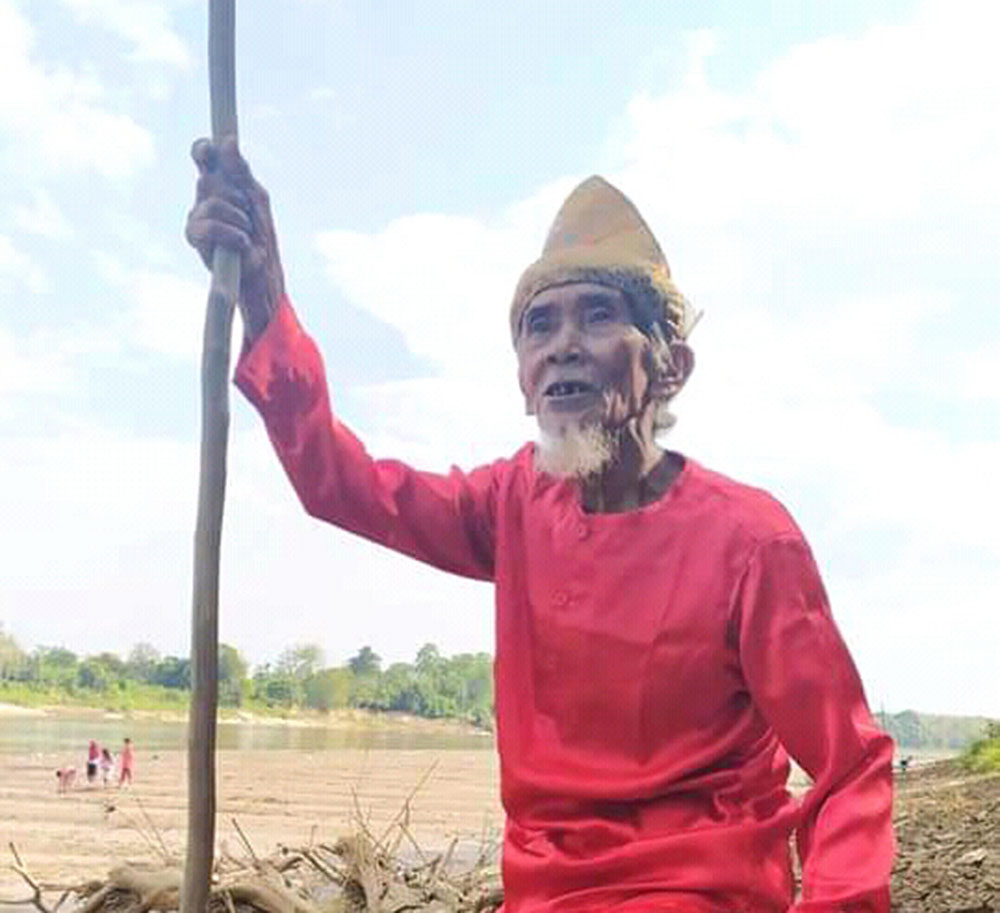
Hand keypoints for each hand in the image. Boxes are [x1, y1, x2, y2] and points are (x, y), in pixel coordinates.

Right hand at [185, 136, 284, 339]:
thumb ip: (241, 172)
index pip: (204, 156)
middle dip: (236, 195)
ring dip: (238, 218)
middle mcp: (204, 196)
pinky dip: (231, 234)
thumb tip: (228, 142)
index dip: (204, 149)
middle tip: (247, 213)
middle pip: (210, 178)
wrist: (263, 269)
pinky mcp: (194, 236)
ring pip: (212, 203)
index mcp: (219, 183)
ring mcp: (196, 215)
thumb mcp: (257, 198)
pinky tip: (242, 244)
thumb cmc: (261, 233)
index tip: (210, 149)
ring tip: (246, 233)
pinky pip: (209, 226)